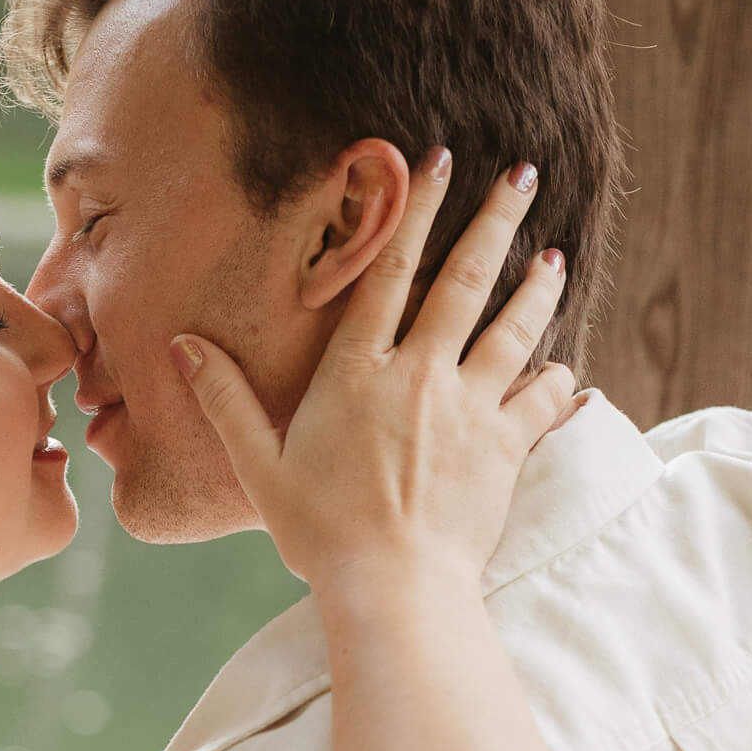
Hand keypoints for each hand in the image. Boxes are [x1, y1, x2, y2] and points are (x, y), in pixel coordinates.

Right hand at [172, 155, 574, 587]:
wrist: (392, 587)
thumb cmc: (321, 532)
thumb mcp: (260, 466)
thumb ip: (226, 400)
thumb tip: (182, 346)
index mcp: (357, 371)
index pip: (389, 272)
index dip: (413, 210)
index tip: (436, 162)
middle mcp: (419, 375)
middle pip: (463, 281)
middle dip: (493, 221)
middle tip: (521, 174)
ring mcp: (469, 409)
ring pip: (513, 329)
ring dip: (535, 287)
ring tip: (554, 255)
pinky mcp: (505, 448)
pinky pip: (543, 401)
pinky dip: (558, 382)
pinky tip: (568, 369)